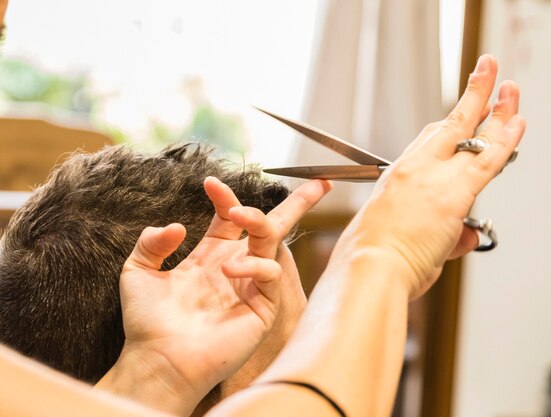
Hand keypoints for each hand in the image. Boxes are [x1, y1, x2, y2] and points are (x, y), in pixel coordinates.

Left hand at [96, 178, 330, 415]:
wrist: (158, 359)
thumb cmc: (147, 322)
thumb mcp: (138, 272)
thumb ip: (151, 242)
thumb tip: (177, 226)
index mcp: (210, 256)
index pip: (229, 217)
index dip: (224, 197)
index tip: (210, 182)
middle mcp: (235, 266)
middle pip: (271, 226)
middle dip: (296, 204)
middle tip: (318, 183)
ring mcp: (251, 285)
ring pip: (273, 241)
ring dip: (260, 221)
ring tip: (238, 215)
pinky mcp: (262, 306)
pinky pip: (269, 273)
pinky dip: (253, 264)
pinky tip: (228, 269)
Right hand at [335, 54, 524, 298]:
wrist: (366, 267)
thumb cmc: (372, 260)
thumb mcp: (403, 242)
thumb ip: (444, 239)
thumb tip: (464, 240)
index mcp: (397, 177)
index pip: (429, 141)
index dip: (451, 123)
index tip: (462, 112)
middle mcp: (414, 169)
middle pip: (450, 125)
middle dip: (474, 99)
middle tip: (490, 76)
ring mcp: (433, 178)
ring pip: (472, 136)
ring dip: (497, 111)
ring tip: (512, 89)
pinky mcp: (454, 193)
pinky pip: (487, 161)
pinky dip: (505, 140)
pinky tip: (517, 122)